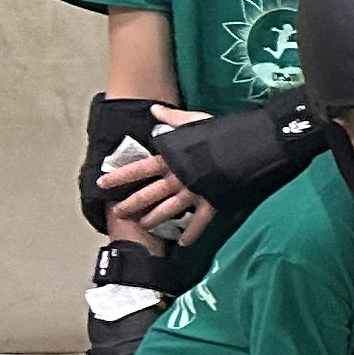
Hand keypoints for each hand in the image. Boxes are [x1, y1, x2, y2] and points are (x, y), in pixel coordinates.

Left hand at [101, 104, 210, 232]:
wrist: (251, 146)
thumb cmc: (221, 131)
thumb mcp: (194, 120)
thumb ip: (172, 119)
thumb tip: (154, 110)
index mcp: (170, 158)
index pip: (138, 169)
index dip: (119, 177)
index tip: (102, 183)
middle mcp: (178, 178)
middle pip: (148, 194)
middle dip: (131, 204)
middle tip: (118, 213)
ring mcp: (194, 192)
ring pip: (168, 210)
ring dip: (154, 219)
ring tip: (144, 227)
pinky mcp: (212, 201)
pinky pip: (200, 221)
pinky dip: (192, 234)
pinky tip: (183, 244)